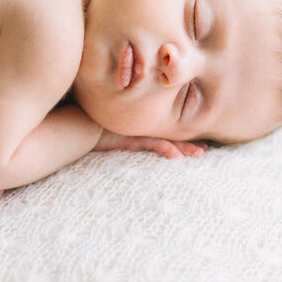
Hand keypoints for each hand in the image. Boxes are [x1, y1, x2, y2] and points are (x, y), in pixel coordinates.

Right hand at [93, 129, 207, 158]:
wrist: (78, 124)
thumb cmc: (91, 130)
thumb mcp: (110, 134)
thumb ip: (120, 136)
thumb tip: (122, 141)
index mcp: (139, 127)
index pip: (163, 132)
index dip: (178, 138)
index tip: (195, 144)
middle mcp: (141, 129)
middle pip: (169, 135)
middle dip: (187, 143)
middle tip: (204, 150)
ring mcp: (138, 132)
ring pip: (167, 139)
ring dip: (184, 147)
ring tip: (200, 153)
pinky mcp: (132, 138)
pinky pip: (153, 143)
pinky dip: (166, 149)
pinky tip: (176, 157)